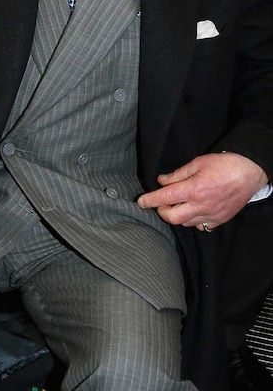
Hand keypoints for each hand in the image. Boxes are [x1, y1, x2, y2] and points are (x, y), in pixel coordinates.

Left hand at [137, 152, 268, 230]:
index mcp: (193, 189)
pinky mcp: (220, 219)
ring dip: (177, 216)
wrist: (251, 172)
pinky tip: (193, 213)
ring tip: (178, 206)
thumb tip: (161, 181)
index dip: (149, 200)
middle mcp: (200, 205)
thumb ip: (178, 174)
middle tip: (161, 203)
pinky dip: (193, 222)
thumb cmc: (225, 164)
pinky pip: (201, 227)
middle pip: (172, 217)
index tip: (140, 202)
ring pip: (185, 223)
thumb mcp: (198, 163)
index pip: (164, 198)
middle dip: (162, 211)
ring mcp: (211, 215)